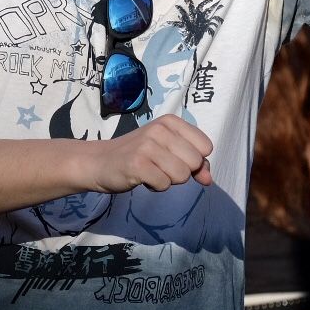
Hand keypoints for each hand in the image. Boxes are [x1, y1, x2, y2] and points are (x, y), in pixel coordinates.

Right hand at [92, 115, 214, 193]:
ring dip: (168, 180)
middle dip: (182, 172)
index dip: (196, 160)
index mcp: (170, 121)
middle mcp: (159, 129)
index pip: (205, 146)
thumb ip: (195, 163)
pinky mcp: (137, 164)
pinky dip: (155, 187)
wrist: (100, 162)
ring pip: (181, 175)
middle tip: (161, 166)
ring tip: (151, 171)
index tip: (177, 159)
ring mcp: (147, 146)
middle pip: (195, 162)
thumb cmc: (139, 156)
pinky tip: (142, 178)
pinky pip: (164, 185)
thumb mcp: (169, 151)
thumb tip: (209, 180)